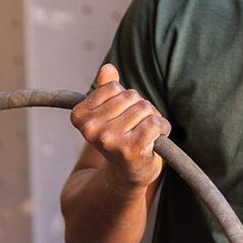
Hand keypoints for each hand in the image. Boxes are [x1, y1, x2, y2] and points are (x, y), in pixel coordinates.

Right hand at [70, 63, 170, 190]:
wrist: (128, 174)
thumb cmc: (120, 139)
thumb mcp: (109, 113)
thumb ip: (107, 90)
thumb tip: (108, 69)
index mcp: (79, 116)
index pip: (113, 88)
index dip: (124, 99)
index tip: (121, 117)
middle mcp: (90, 128)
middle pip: (130, 96)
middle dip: (140, 108)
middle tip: (135, 128)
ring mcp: (108, 139)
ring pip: (144, 108)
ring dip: (152, 119)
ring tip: (144, 135)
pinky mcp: (129, 148)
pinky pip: (154, 123)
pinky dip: (162, 128)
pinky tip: (155, 140)